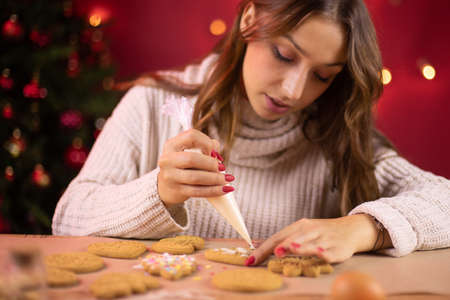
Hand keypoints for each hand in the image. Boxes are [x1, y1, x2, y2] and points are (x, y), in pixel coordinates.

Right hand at [157, 129, 233, 206]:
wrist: (166, 186)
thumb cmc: (183, 166)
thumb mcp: (188, 151)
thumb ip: (205, 147)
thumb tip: (217, 153)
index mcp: (171, 145)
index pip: (191, 136)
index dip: (206, 142)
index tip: (214, 152)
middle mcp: (168, 159)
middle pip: (192, 158)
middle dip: (211, 163)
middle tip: (222, 167)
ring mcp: (170, 176)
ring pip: (195, 177)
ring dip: (215, 178)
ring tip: (226, 179)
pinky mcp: (176, 191)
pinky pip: (198, 191)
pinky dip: (214, 190)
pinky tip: (224, 189)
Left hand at [247, 214, 381, 264]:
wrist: (350, 229)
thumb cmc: (320, 233)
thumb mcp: (302, 232)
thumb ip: (284, 240)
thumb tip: (260, 247)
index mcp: (299, 226)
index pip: (278, 237)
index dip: (264, 248)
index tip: (251, 260)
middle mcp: (311, 230)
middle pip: (294, 238)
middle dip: (283, 245)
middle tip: (273, 253)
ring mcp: (325, 239)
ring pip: (312, 243)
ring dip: (302, 246)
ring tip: (291, 249)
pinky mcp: (338, 248)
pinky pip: (331, 252)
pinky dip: (325, 253)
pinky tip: (321, 254)